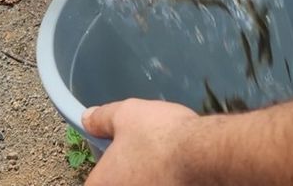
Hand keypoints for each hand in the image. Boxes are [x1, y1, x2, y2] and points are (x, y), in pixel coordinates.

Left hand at [81, 99, 198, 184]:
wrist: (203, 154)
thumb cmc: (159, 136)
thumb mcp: (126, 114)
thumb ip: (102, 119)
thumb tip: (88, 118)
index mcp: (101, 184)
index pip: (94, 179)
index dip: (104, 166)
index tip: (114, 152)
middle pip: (118, 183)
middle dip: (128, 171)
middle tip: (141, 152)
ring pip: (145, 183)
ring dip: (150, 176)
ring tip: (163, 158)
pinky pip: (166, 184)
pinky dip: (169, 178)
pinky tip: (179, 168)